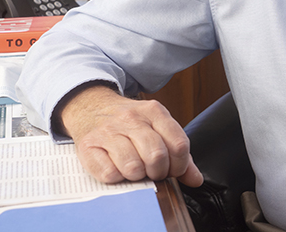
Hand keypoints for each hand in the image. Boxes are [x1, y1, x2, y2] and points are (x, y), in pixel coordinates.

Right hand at [57, 84, 203, 187]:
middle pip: (157, 156)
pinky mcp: (89, 145)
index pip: (179, 145)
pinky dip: (116, 178)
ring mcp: (109, 131)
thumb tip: (196, 179)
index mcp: (155, 111)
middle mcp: (132, 118)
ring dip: (137, 176)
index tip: (172, 170)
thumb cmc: (129, 124)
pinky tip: (117, 168)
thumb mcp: (157, 127)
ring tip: (135, 170)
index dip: (180, 165)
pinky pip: (109, 174)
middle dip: (158, 172)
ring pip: (133, 167)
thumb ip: (178, 152)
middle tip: (152, 171)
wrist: (91, 107)